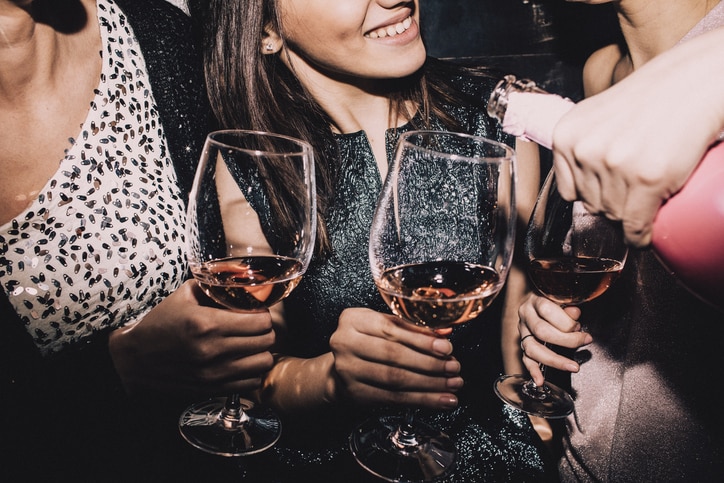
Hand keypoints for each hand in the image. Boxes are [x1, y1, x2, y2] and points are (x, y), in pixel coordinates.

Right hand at [108, 280, 274, 395]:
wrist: (133, 360)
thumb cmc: (159, 324)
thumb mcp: (183, 295)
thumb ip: (213, 285)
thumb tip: (240, 279)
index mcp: (207, 323)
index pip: (260, 321)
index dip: (263, 314)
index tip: (255, 312)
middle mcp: (212, 350)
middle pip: (266, 341)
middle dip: (265, 331)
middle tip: (254, 327)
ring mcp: (213, 373)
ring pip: (263, 363)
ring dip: (261, 352)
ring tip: (250, 345)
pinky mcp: (212, 389)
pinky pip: (251, 383)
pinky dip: (251, 372)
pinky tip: (241, 363)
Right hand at [328, 308, 462, 409]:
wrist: (339, 370)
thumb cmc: (366, 343)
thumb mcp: (382, 327)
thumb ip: (411, 328)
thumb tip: (444, 334)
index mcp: (353, 319)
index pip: (392, 329)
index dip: (421, 340)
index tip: (446, 347)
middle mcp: (344, 342)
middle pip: (394, 355)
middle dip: (429, 363)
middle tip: (453, 367)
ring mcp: (347, 370)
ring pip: (396, 379)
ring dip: (430, 384)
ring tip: (452, 385)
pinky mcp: (354, 393)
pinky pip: (394, 398)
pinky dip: (421, 400)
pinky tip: (440, 400)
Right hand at [517, 293, 589, 385]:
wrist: (537, 299)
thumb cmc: (554, 299)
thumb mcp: (561, 297)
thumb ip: (568, 305)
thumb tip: (575, 313)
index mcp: (535, 300)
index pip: (547, 310)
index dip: (566, 321)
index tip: (580, 327)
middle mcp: (525, 315)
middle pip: (541, 331)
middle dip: (566, 340)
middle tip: (583, 342)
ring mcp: (522, 331)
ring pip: (532, 348)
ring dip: (554, 360)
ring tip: (572, 366)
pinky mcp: (522, 343)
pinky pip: (525, 359)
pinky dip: (533, 370)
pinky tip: (540, 380)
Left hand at [552, 27, 723, 246]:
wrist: (695, 82)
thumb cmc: (652, 98)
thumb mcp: (599, 116)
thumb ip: (583, 144)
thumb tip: (577, 187)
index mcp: (567, 135)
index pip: (569, 191)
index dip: (592, 195)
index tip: (608, 194)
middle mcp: (585, 150)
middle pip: (592, 205)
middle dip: (613, 204)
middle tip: (636, 190)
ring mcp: (615, 165)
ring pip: (614, 215)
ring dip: (630, 216)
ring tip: (647, 197)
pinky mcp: (646, 178)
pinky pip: (635, 224)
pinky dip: (641, 235)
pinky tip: (644, 234)